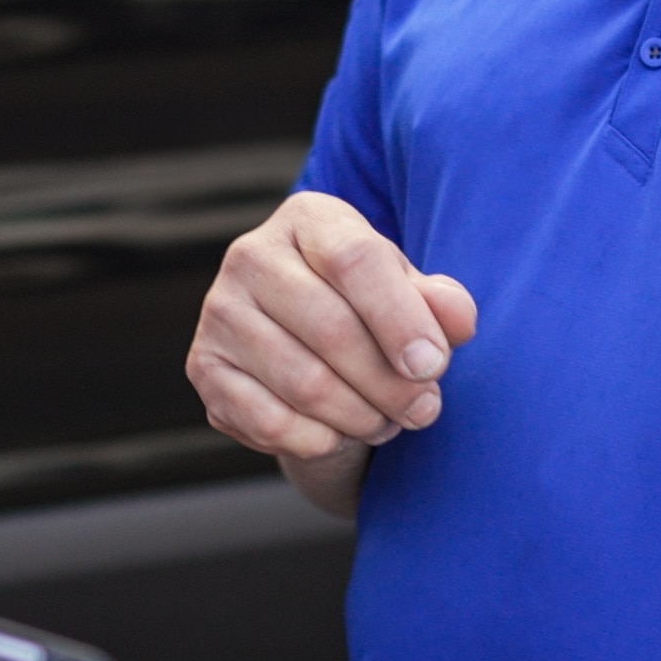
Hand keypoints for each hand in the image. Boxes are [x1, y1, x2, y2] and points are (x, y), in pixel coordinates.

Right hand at [186, 192, 478, 515]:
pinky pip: (270, 422)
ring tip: (387, 420)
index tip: (434, 366)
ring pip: (304, 384)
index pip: (354, 261)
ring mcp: (220, 312)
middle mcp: (251, 256)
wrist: (306, 339)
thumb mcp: (411, 294)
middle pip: (331, 329)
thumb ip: (441, 303)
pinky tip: (340, 432)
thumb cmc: (369, 307)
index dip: (401, 319)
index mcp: (308, 219)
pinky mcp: (204, 367)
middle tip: (424, 410)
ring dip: (362, 416)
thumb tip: (456, 319)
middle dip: (390, 384)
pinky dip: (320, 440)